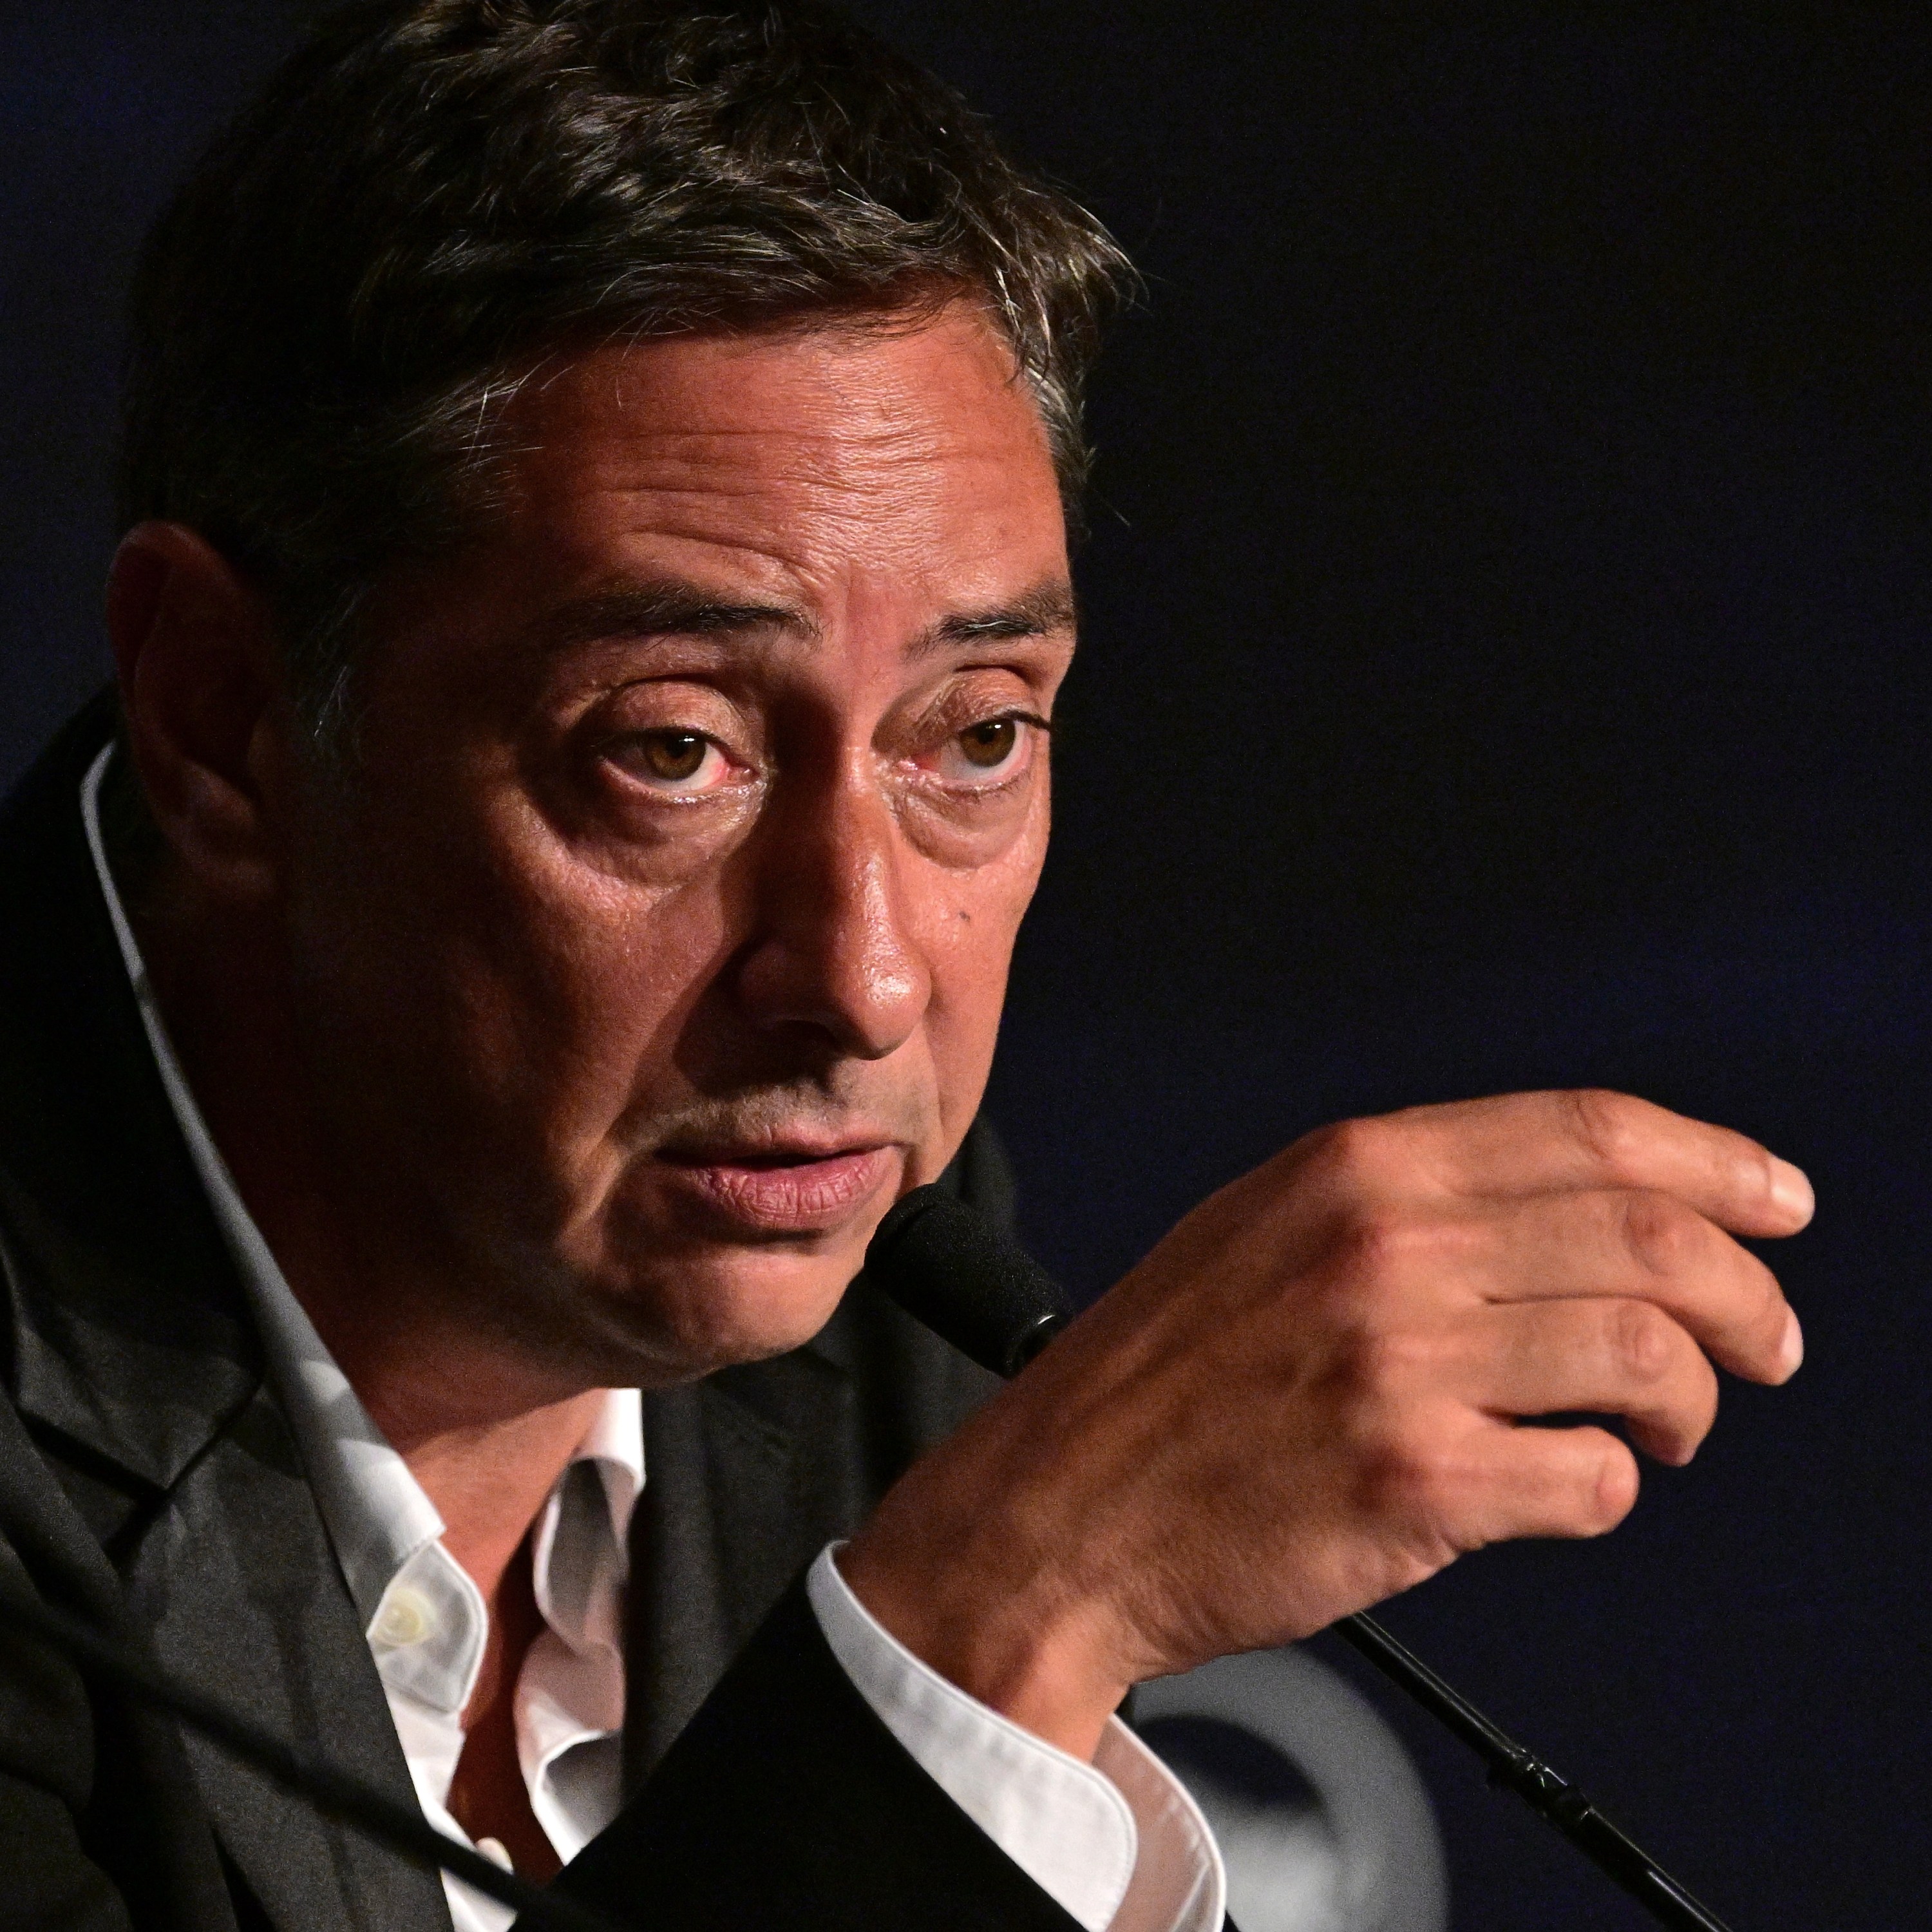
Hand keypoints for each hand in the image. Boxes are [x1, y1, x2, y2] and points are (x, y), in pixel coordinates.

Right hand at [840, 1090, 1811, 1758]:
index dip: (1717, 1163)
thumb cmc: (1164, 1379)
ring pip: (1648, 1359)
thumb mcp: (1269, 1229)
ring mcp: (1401, 1363)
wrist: (1061, 1506)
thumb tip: (1582, 1212)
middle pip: (1650, 1239)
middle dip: (1748, 1296)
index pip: (1593, 1132)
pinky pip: (1593, 1483)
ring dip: (1695, 1403)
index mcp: (1355, 1166)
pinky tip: (1567, 1485)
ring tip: (1674, 1427)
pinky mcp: (1412, 1485)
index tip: (1775, 1202)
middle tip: (1767, 1341)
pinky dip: (1610, 1489)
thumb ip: (1412, 1202)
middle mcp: (1386, 1246)